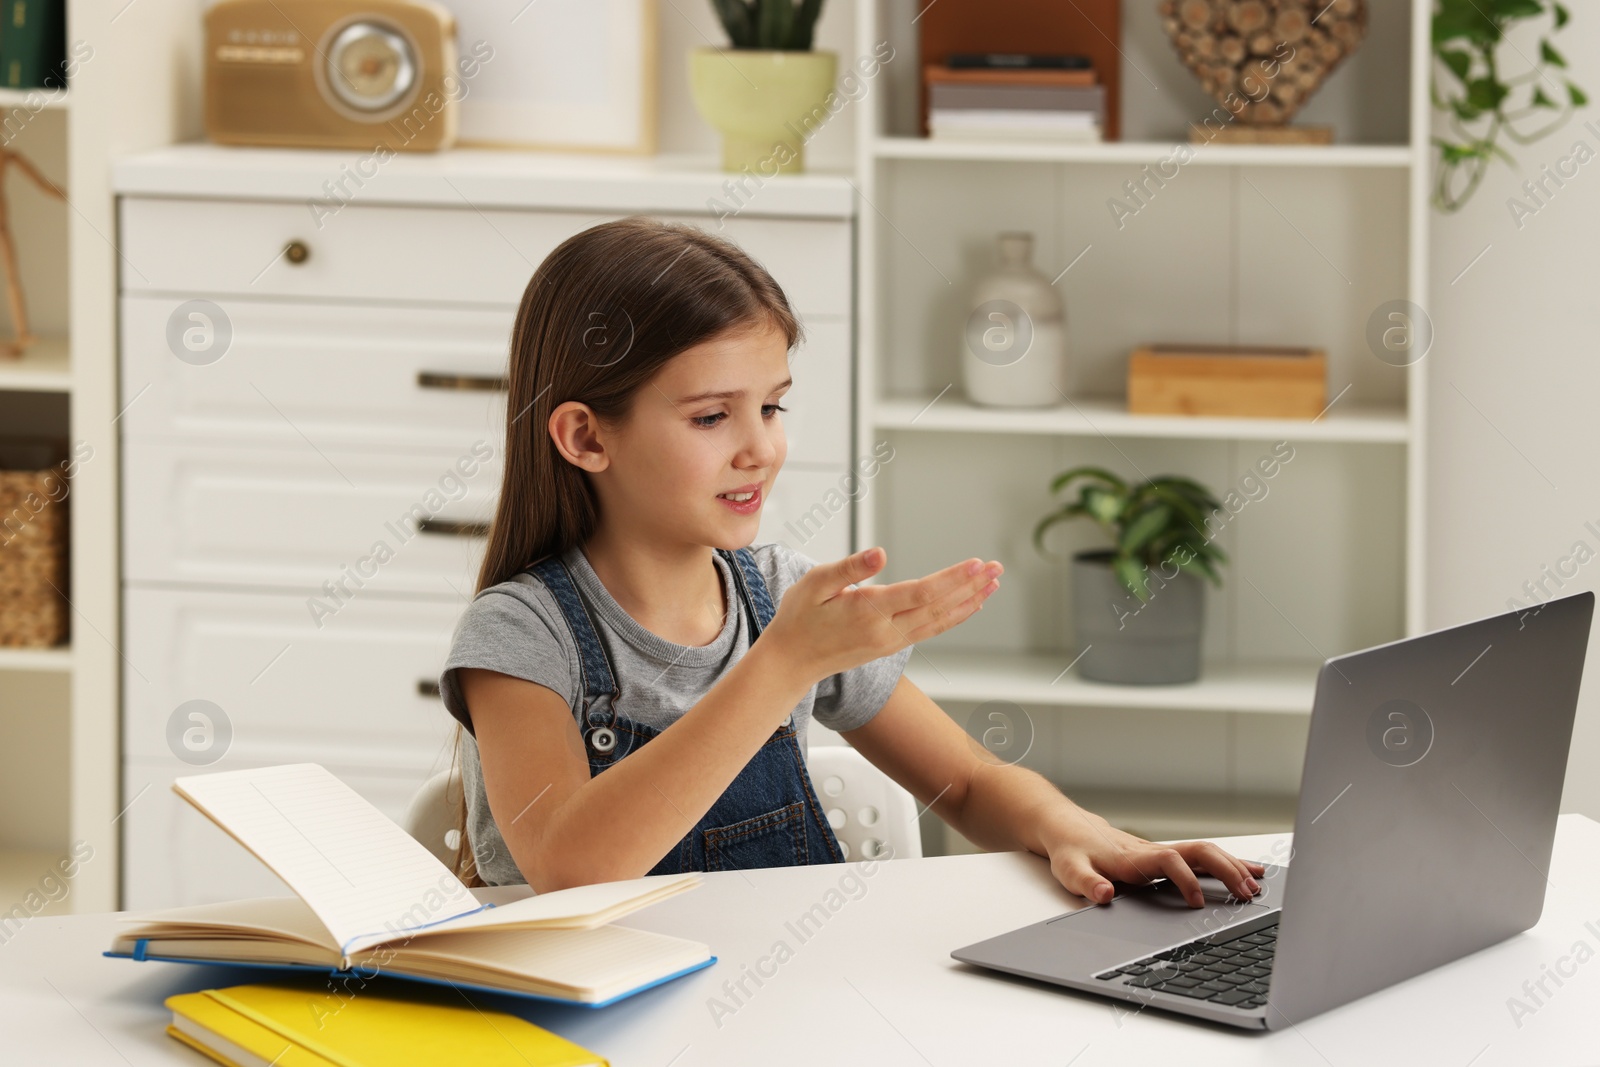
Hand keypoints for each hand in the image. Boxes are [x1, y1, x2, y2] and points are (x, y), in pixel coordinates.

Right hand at [763, 547, 1001, 686]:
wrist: (791, 661)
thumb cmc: (799, 617)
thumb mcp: (815, 583)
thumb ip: (850, 567)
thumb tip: (880, 554)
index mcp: (869, 611)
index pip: (922, 593)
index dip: (953, 578)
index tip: (977, 564)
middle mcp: (886, 631)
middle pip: (939, 607)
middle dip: (971, 586)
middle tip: (997, 567)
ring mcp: (891, 642)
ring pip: (939, 622)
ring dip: (969, 602)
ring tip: (993, 584)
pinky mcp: (890, 646)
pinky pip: (930, 630)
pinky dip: (954, 617)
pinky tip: (968, 606)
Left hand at [1042, 810, 1265, 907]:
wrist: (1068, 827)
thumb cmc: (1070, 850)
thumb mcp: (1069, 869)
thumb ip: (1086, 883)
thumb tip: (1103, 895)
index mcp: (1134, 857)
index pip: (1169, 861)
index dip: (1185, 880)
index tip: (1197, 904)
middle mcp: (1152, 851)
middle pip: (1198, 852)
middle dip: (1225, 871)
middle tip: (1247, 894)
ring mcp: (1161, 851)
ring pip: (1204, 852)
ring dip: (1232, 867)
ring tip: (1258, 885)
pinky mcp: (1164, 855)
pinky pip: (1201, 857)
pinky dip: (1226, 863)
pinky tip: (1247, 872)